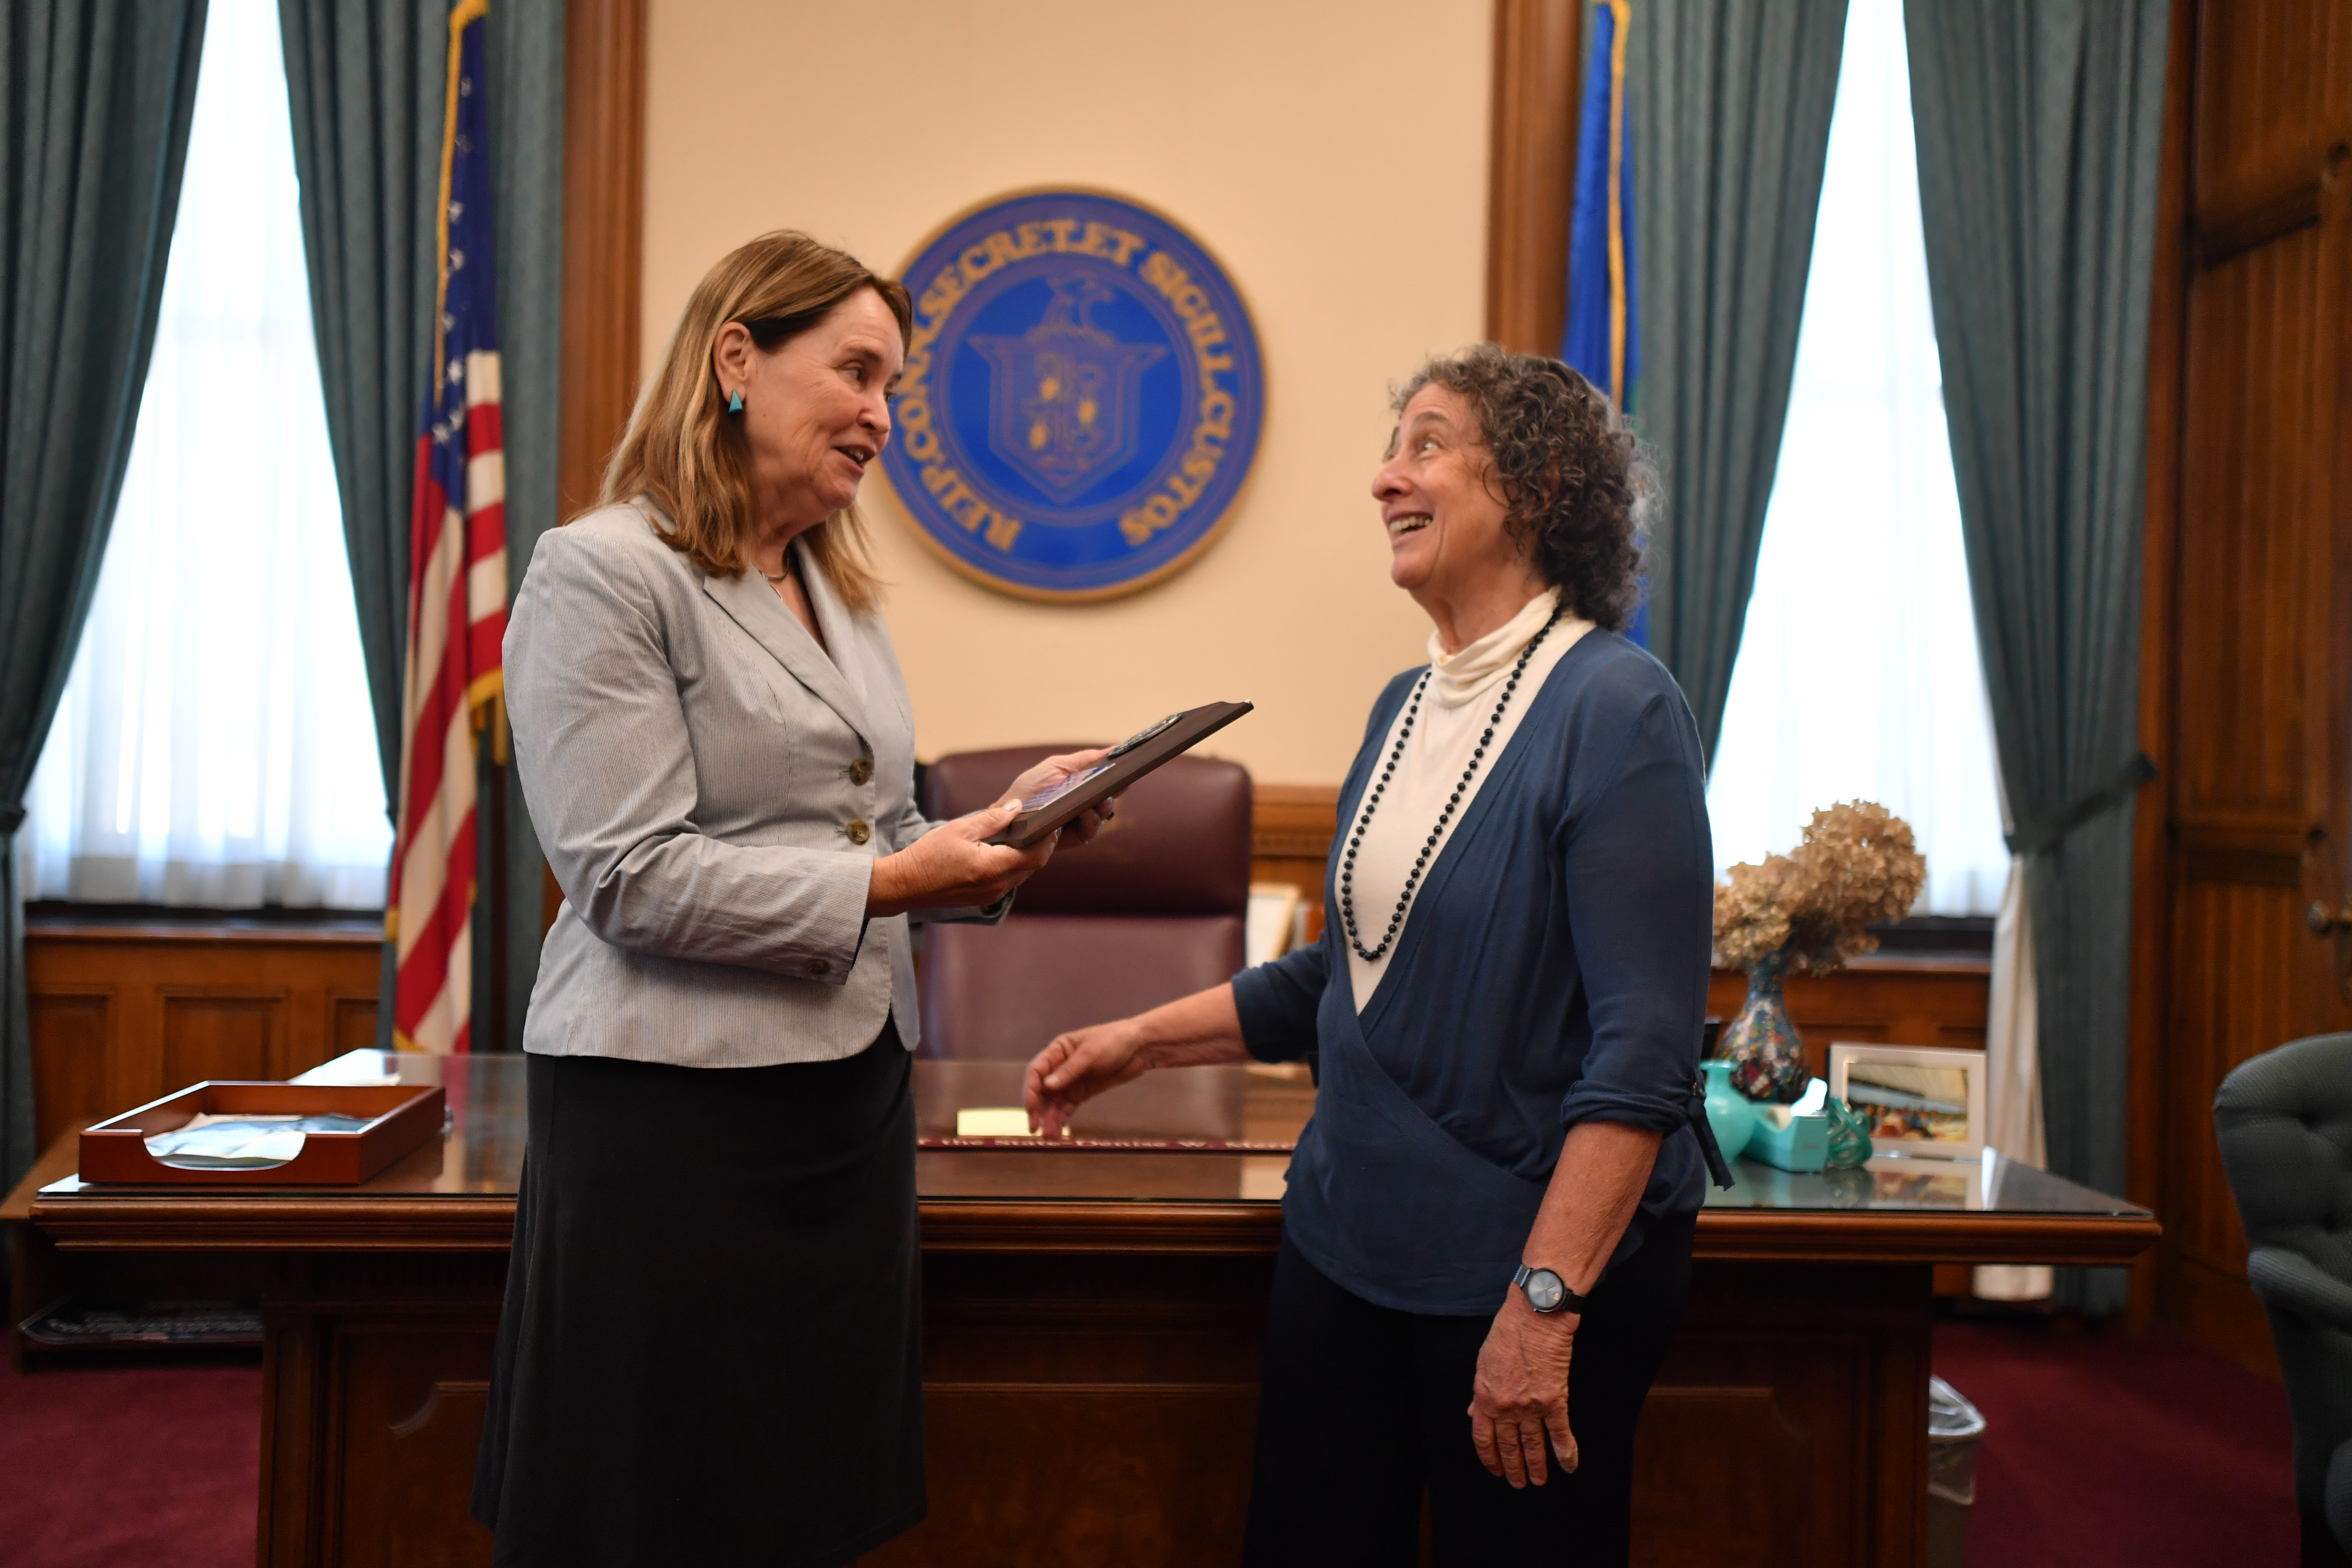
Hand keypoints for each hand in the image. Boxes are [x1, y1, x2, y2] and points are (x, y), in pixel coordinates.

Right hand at [865, 800, 1054, 917]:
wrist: (904, 885)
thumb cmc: (928, 855)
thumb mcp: (960, 829)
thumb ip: (992, 819)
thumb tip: (1017, 808)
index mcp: (993, 868)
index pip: (1035, 856)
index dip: (1048, 840)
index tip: (1052, 823)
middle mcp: (996, 886)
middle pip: (1031, 866)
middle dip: (1039, 847)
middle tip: (1042, 825)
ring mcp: (990, 896)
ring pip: (1020, 875)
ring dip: (1025, 857)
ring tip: (1024, 835)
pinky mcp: (982, 899)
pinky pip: (1006, 882)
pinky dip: (1011, 866)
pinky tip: (1003, 852)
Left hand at [1002, 748, 1117, 847]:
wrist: (1009, 819)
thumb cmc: (1029, 790)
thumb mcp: (1056, 766)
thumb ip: (1084, 759)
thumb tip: (1113, 749)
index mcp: (1083, 780)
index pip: (1108, 775)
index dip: (1120, 771)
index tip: (1128, 765)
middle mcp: (1087, 799)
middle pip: (1112, 792)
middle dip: (1116, 787)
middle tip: (1118, 782)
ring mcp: (1085, 818)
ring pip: (1105, 811)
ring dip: (1104, 804)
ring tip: (1100, 799)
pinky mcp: (1080, 835)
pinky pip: (1093, 828)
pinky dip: (1091, 820)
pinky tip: (1085, 813)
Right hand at [1024, 1019, 1150, 1136]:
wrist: (1140, 1048)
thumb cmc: (1114, 1041)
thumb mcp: (1090, 1055)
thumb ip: (1068, 1071)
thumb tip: (1046, 1087)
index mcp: (1058, 1050)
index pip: (1037, 1071)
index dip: (1030, 1089)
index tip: (1031, 1107)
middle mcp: (1060, 1066)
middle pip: (1042, 1089)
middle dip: (1037, 1107)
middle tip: (1034, 1127)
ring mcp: (1072, 1081)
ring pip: (1054, 1101)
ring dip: (1050, 1118)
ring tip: (1049, 1136)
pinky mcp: (1083, 1092)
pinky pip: (1068, 1107)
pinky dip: (1062, 1118)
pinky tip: (1057, 1131)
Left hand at [1468, 1294, 1578, 1487]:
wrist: (1535, 1316)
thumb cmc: (1507, 1333)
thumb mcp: (1483, 1362)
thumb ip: (1479, 1393)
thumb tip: (1472, 1413)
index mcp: (1484, 1397)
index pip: (1482, 1438)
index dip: (1489, 1457)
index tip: (1495, 1470)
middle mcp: (1505, 1407)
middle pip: (1508, 1446)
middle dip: (1513, 1468)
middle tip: (1518, 1483)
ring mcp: (1530, 1406)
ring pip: (1533, 1444)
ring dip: (1537, 1466)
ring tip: (1539, 1481)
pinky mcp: (1554, 1400)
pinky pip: (1560, 1433)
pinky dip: (1566, 1452)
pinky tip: (1569, 1466)